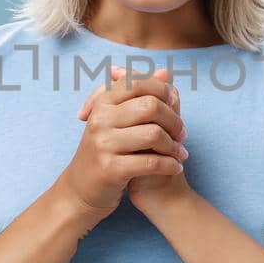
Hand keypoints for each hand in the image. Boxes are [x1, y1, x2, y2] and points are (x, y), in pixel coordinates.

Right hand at [54, 64, 187, 226]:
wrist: (81, 190)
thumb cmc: (106, 151)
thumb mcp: (116, 120)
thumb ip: (140, 95)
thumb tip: (165, 72)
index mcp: (103, 103)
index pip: (138, 82)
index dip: (162, 91)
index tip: (173, 106)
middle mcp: (100, 120)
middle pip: (151, 106)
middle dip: (174, 120)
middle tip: (182, 134)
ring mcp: (103, 144)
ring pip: (154, 134)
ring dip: (174, 145)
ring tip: (180, 153)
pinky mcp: (110, 169)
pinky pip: (151, 162)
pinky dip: (169, 165)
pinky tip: (175, 168)